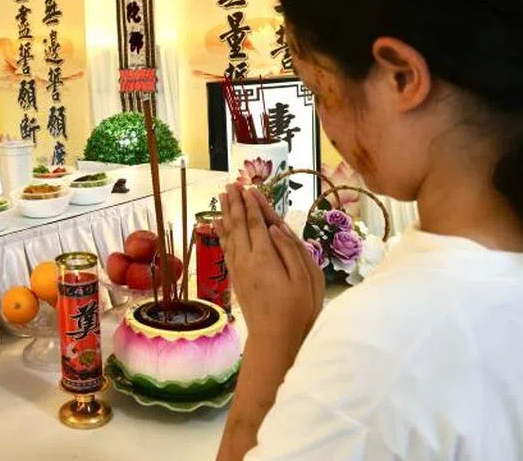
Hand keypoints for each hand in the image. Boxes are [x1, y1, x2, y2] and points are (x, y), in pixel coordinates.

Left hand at [220, 184, 323, 350]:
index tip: (247, 187)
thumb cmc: (297, 310)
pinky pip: (225, 248)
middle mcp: (246, 260)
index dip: (251, 204)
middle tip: (230, 184)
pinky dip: (221, 233)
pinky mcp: (236, 278)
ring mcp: (238, 269)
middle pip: (237, 224)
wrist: (275, 338)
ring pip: (228, 234)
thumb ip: (291, 250)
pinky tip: (218, 225)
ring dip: (225, 214)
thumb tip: (276, 227)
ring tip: (221, 197)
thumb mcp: (305, 279)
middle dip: (234, 203)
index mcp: (265, 257)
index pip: (255, 223)